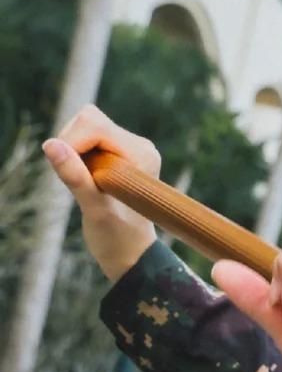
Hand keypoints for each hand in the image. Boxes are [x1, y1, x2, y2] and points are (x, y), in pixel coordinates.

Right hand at [43, 105, 158, 280]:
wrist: (131, 252)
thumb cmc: (118, 236)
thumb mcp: (94, 209)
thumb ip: (75, 176)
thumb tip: (51, 145)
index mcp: (141, 153)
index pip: (94, 124)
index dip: (71, 142)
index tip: (68, 170)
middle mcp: (138, 145)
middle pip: (88, 119)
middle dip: (72, 144)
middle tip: (79, 179)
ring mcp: (128, 148)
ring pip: (84, 127)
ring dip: (74, 151)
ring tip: (86, 183)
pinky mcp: (117, 153)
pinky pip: (85, 139)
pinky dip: (76, 156)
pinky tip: (88, 180)